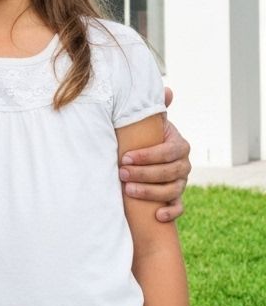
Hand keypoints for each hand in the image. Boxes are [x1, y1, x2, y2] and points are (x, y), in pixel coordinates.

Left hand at [120, 89, 190, 221]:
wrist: (140, 160)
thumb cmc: (140, 139)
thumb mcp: (145, 124)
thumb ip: (153, 109)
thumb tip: (168, 89)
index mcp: (178, 144)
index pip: (169, 151)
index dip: (148, 156)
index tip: (125, 157)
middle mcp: (183, 164)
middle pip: (171, 172)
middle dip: (145, 174)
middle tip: (121, 174)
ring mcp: (181, 182)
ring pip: (173, 190)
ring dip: (151, 192)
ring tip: (128, 191)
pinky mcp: (176, 199)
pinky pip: (179, 208)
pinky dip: (170, 213)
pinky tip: (158, 216)